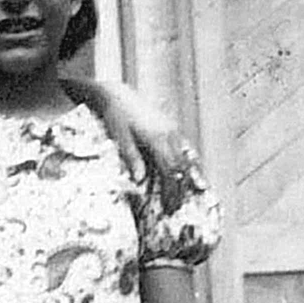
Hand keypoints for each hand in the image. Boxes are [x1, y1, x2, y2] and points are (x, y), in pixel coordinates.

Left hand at [85, 85, 204, 214]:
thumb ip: (132, 159)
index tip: (169, 206)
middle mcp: (169, 133)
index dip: (171, 190)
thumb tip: (139, 181)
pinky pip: (184, 148)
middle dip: (181, 188)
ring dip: (188, 178)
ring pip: (187, 157)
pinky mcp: (171, 126)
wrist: (116, 95)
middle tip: (175, 207)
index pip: (170, 170)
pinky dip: (187, 164)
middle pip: (182, 166)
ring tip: (185, 196)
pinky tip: (187, 175)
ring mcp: (172, 129)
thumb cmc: (115, 118)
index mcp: (157, 138)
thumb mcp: (121, 140)